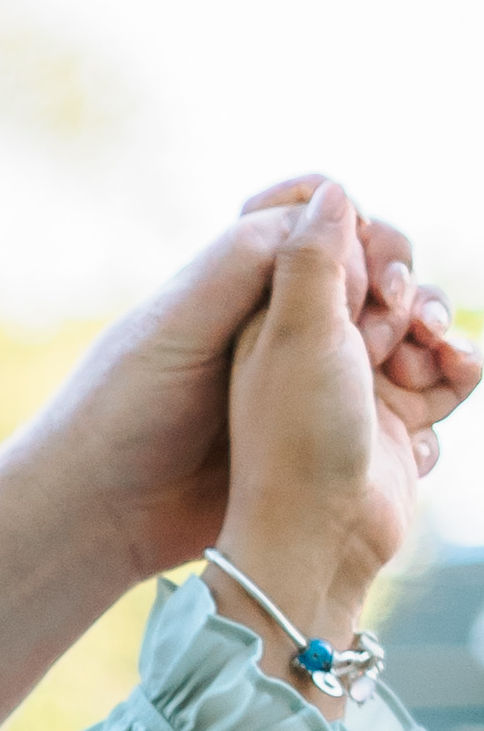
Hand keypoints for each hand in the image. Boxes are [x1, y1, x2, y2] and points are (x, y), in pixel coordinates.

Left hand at [216, 177, 455, 652]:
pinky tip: (450, 377)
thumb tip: (332, 187)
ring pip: (421, 322)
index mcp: (274, 312)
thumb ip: (309, 255)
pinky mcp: (395, 421)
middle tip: (391, 328)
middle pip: (387, 278)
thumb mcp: (294, 331)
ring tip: (423, 358)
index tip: (367, 280)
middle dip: (406, 293)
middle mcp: (313, 342)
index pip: (335, 241)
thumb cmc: (292, 436)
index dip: (365, 249)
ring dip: (436, 331)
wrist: (315, 543)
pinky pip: (445, 372)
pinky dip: (455, 370)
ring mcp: (357, 382)